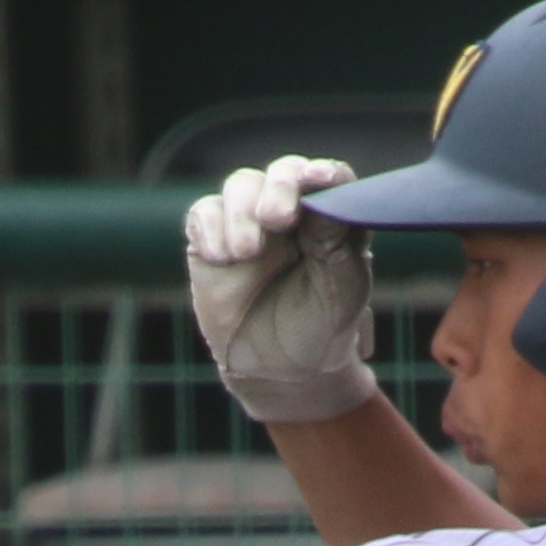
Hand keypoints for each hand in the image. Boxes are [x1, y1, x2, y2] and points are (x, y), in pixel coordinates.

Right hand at [184, 156, 377, 423]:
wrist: (282, 373)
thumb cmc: (322, 326)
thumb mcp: (340, 285)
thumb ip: (333, 237)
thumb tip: (321, 188)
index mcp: (330, 216)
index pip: (328, 179)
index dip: (324, 174)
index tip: (320, 180)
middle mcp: (290, 210)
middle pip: (282, 173)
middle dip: (278, 189)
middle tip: (277, 219)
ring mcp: (248, 222)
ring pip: (240, 186)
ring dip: (242, 213)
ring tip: (246, 253)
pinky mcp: (211, 240)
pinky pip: (204, 213)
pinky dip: (211, 228)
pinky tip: (223, 258)